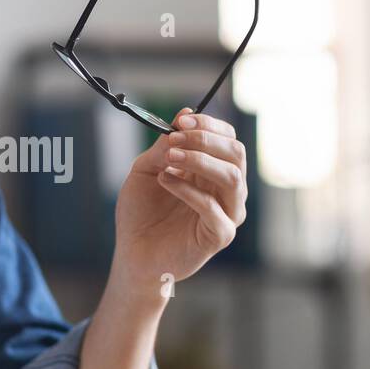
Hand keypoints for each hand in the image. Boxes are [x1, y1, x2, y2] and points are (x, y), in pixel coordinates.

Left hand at [112, 108, 247, 290]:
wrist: (133, 253)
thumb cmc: (141, 212)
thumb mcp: (146, 169)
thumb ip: (164, 146)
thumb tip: (184, 115)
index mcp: (212, 170)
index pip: (227, 139)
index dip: (208, 125)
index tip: (182, 122)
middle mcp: (226, 189)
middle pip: (236, 153)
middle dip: (206, 140)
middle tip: (175, 140)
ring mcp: (228, 213)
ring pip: (233, 178)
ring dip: (200, 161)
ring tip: (170, 158)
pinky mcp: (220, 235)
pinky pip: (213, 207)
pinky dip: (188, 190)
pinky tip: (165, 181)